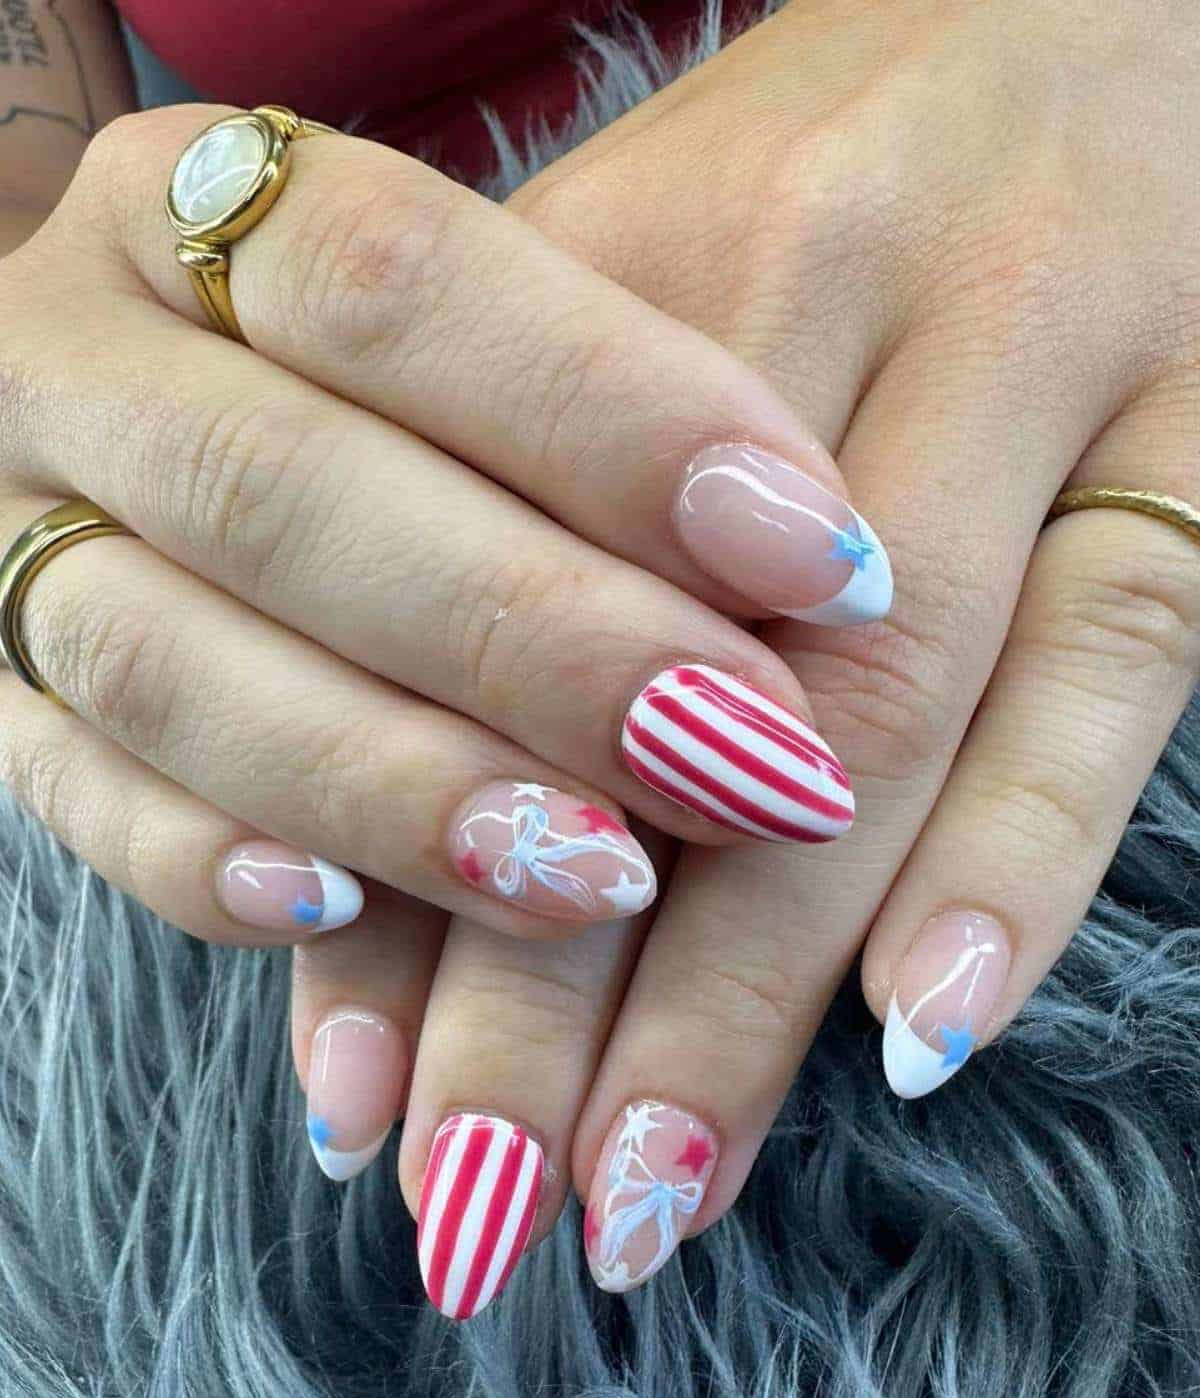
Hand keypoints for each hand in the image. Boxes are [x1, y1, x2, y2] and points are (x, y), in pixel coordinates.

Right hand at [0, 102, 878, 952]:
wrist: (202, 382)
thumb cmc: (441, 363)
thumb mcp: (508, 314)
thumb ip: (627, 418)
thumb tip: (842, 593)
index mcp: (209, 201)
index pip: (398, 278)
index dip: (612, 423)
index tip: (824, 562)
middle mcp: (80, 348)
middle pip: (281, 493)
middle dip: (531, 648)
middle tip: (747, 762)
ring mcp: (11, 523)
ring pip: (164, 664)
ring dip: (390, 787)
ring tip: (596, 877)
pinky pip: (69, 789)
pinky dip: (199, 861)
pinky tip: (333, 915)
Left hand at [294, 0, 1199, 1315]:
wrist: (1086, 15)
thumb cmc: (808, 223)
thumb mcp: (613, 344)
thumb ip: (491, 597)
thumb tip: (359, 941)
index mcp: (618, 270)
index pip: (474, 628)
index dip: (409, 893)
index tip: (367, 1126)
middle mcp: (812, 290)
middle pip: (655, 696)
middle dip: (558, 992)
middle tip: (492, 1223)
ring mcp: (1032, 348)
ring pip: (874, 706)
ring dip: (753, 984)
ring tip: (651, 1198)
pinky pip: (1120, 658)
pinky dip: (1021, 860)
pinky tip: (919, 1037)